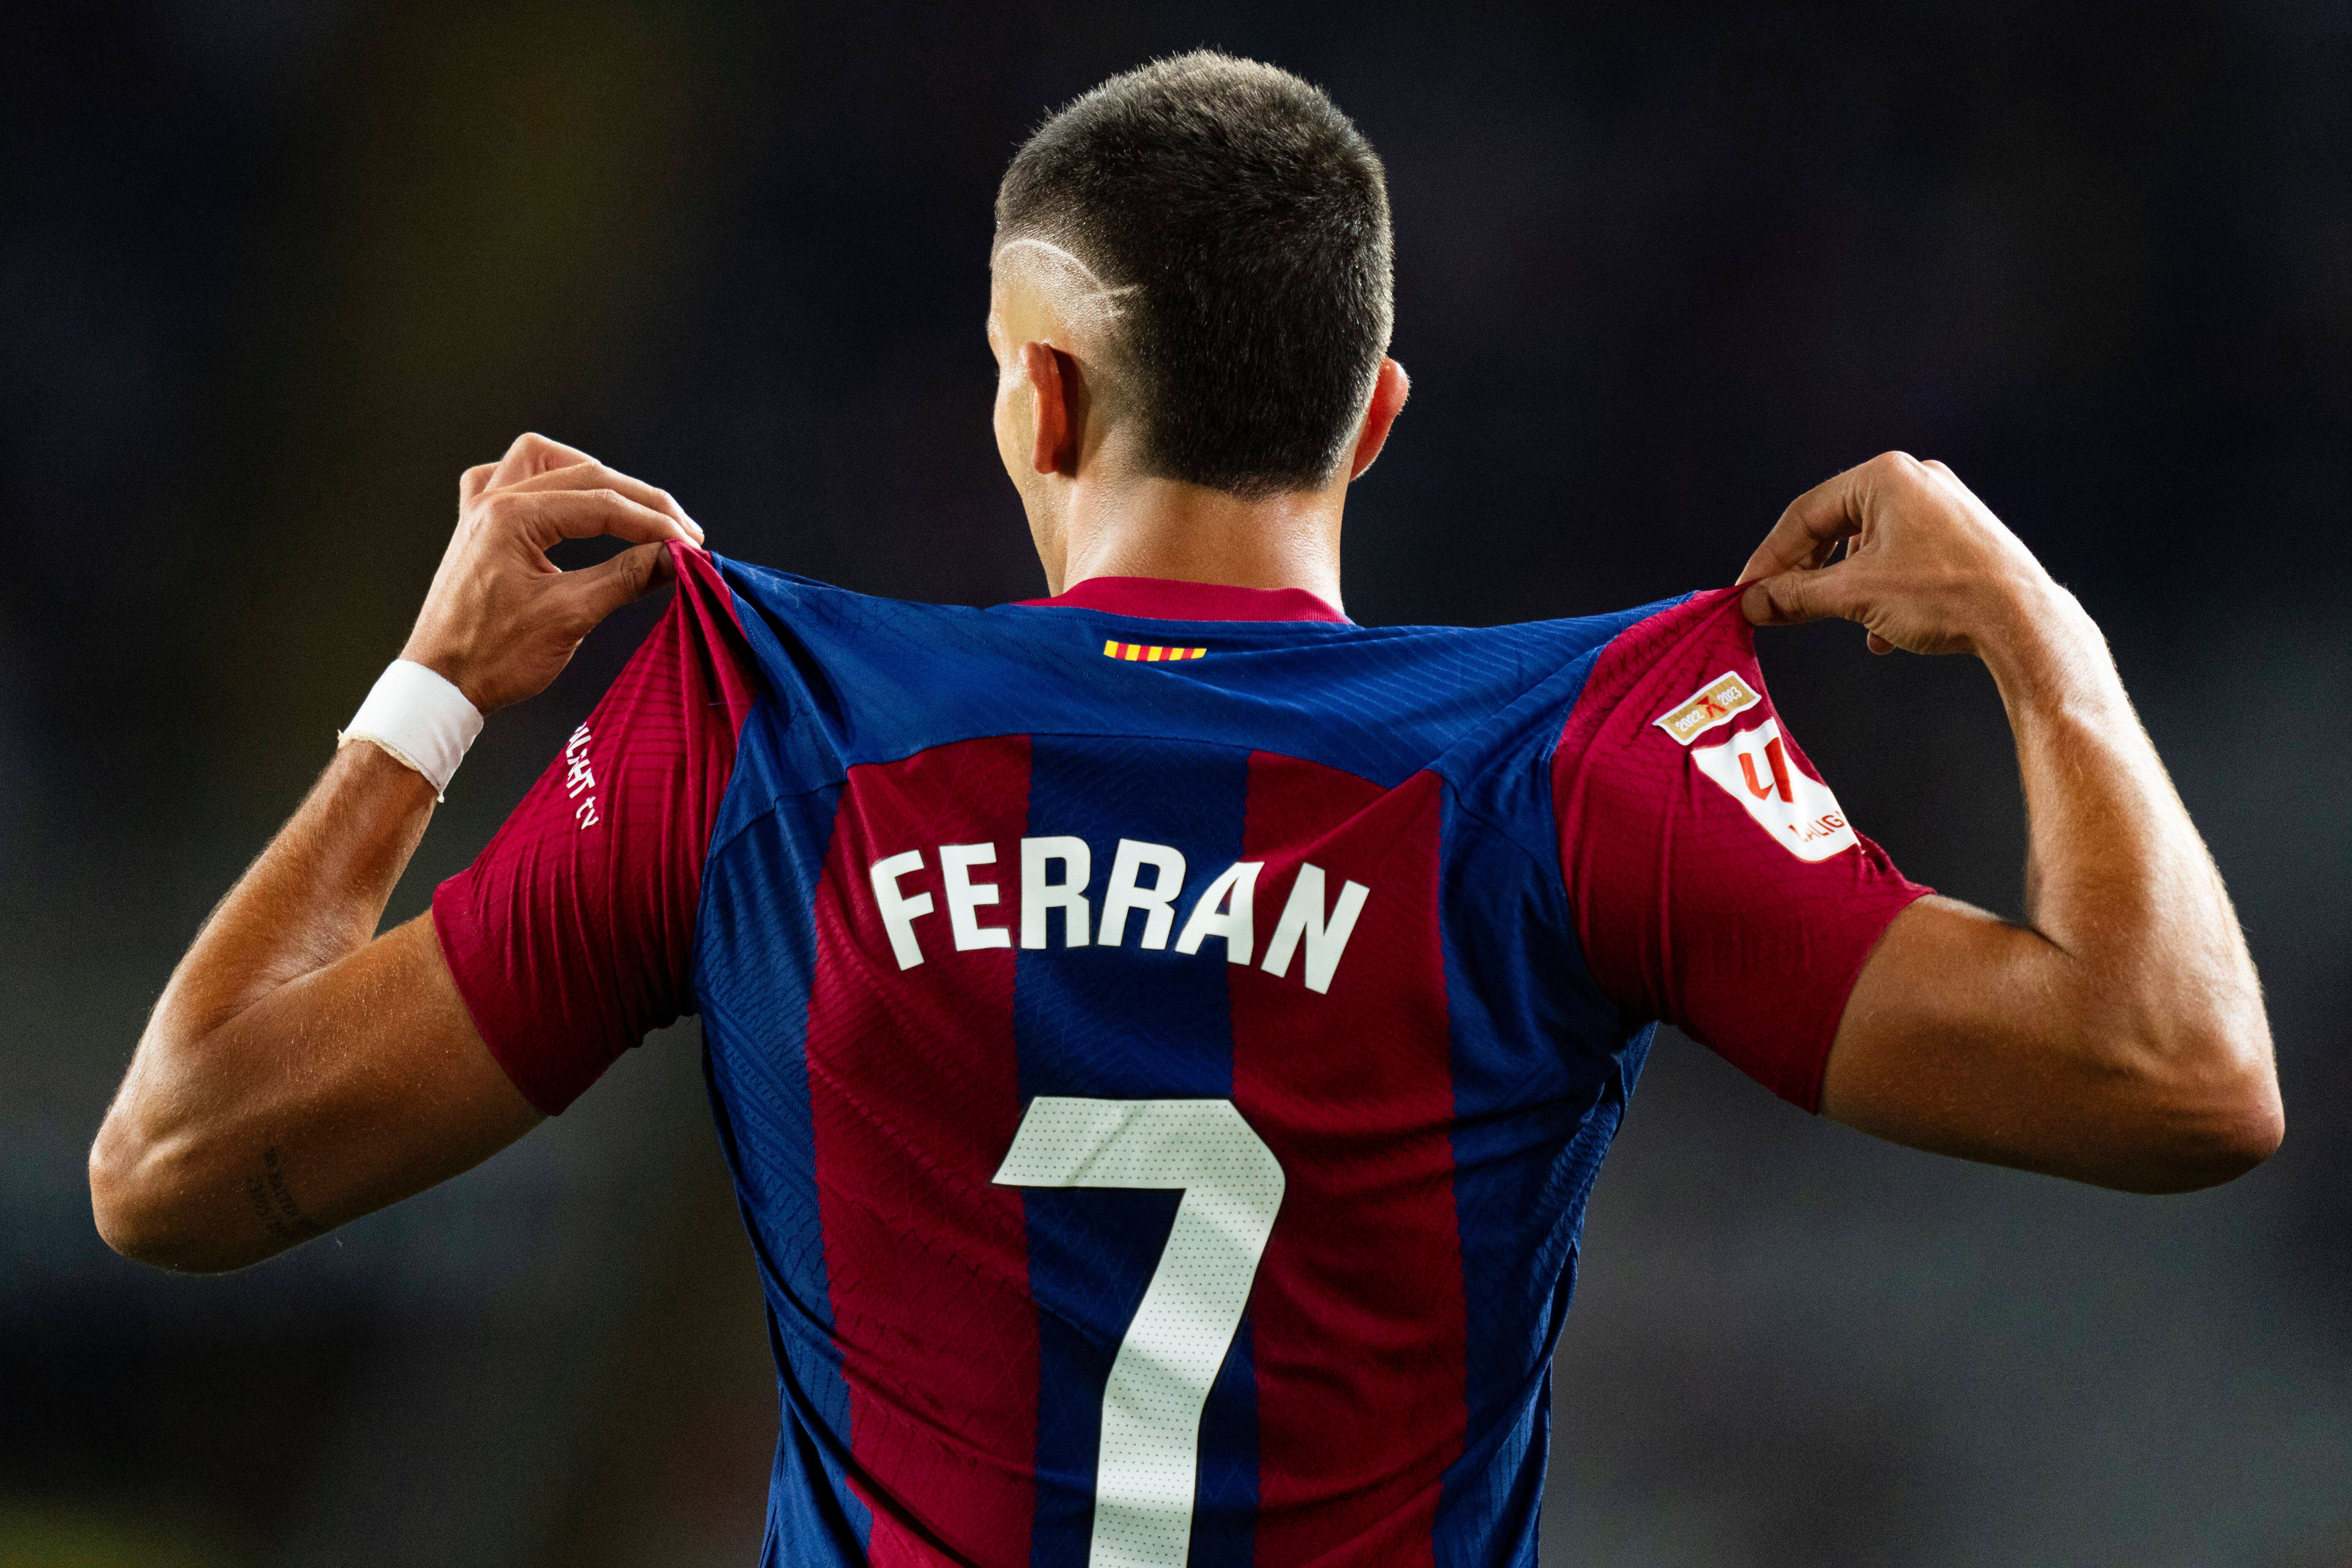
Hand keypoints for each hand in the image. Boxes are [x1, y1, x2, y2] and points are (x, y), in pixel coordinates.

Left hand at [400, 433, 704, 712]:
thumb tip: (675, 556)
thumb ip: (626, 577)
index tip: (691, 545)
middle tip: (679, 530)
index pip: (602, 503)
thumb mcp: (570, 616)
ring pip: (540, 460)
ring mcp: (480, 512)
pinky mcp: (477, 528)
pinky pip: (505, 480)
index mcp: (511, 518)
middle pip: (583, 474)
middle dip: (638, 499)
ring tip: (626, 502)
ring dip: (587, 473)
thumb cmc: (493, 658)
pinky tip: (561, 500)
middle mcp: (492, 502)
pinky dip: (541, 482)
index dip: (654, 522)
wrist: (441, 685)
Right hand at [1737, 452, 2061, 657]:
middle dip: (1807, 573)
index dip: (1769, 558)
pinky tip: (1881, 630)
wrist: (2022, 620)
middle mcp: (1915, 480)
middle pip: (1835, 527)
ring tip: (1836, 619)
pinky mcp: (1960, 533)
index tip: (1748, 591)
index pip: (1804, 514)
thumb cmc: (1944, 595)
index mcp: (1884, 477)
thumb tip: (1754, 603)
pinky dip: (1881, 590)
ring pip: (1868, 546)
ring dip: (1844, 587)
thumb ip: (1795, 595)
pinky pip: (1902, 556)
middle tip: (1779, 607)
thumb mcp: (1854, 595)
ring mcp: (1942, 505)